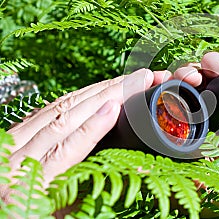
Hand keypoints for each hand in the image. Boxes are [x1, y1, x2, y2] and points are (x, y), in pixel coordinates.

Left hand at [1, 68, 159, 202]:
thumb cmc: (29, 214)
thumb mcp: (60, 215)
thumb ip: (90, 193)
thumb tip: (134, 171)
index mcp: (27, 186)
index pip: (65, 149)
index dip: (92, 127)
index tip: (116, 107)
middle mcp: (16, 158)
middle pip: (66, 118)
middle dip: (106, 95)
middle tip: (137, 80)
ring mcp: (14, 141)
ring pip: (59, 106)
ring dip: (98, 90)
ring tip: (126, 80)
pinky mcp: (17, 131)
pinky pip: (50, 106)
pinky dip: (79, 95)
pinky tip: (99, 88)